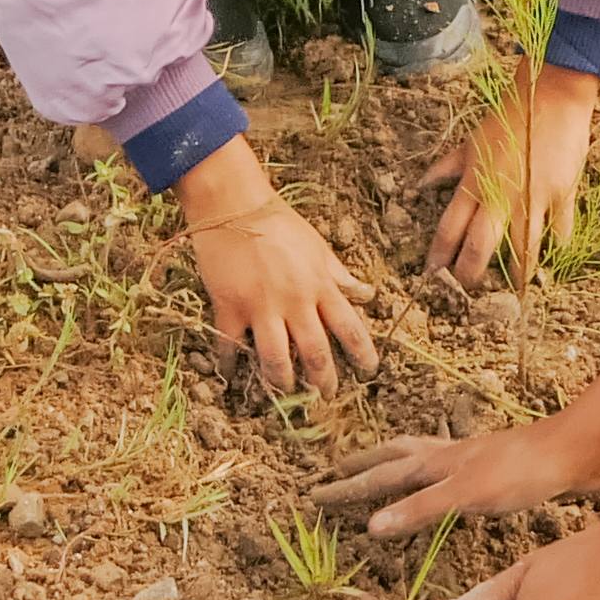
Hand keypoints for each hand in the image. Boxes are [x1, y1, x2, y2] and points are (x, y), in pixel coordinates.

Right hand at [177, 144, 379, 395]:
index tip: (369, 372)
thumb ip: (338, 275)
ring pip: (276, 358)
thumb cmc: (277, 222)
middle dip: (323, 380)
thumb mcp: (317, 246)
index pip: (350, 327)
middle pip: (315, 352)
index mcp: (320, 285)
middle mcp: (295, 300)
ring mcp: (261, 306)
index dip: (363, 354)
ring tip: (284, 391)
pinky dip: (230, 363)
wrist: (232, 204)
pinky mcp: (229, 306)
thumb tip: (365, 294)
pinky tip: (230, 375)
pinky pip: (231, 344)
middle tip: (326, 396)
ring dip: (282, 381)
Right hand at [309, 420, 578, 544]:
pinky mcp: (497, 472)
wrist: (575, 455)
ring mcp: (473, 461)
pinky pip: (451, 473)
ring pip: (423, 459)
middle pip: (396, 458)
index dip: (350, 487)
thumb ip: (420, 510)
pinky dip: (435, 479)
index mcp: (438, 462)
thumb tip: (371, 526)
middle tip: (338, 472)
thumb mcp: (466, 495)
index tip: (316, 494)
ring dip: (397, 465)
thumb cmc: (522, 473)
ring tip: (382, 470)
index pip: (381, 475)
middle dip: (364, 466)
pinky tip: (446, 490)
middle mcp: (450, 457)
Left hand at [422, 59, 599, 288]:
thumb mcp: (471, 140)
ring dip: (518, 272)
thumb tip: (420, 184)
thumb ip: (447, 166)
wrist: (552, 96)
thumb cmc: (509, 116)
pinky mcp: (562, 196)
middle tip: (469, 286)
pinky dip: (556, 244)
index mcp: (474, 182)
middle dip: (471, 272)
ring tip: (515, 286)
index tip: (434, 273)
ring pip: (523, 248)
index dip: (440, 255)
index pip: (449, 228)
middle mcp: (501, 196)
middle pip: (481, 247)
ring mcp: (534, 199)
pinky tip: (554, 253)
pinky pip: (560, 231)